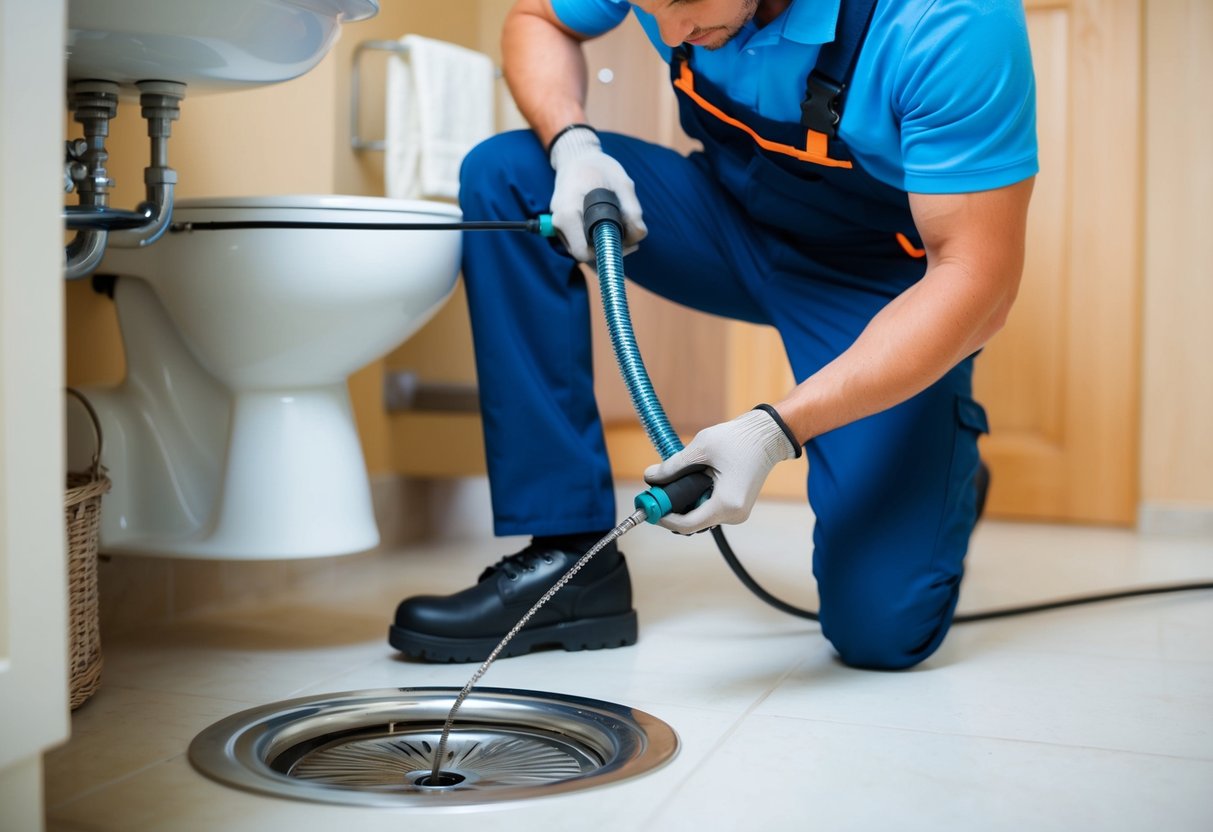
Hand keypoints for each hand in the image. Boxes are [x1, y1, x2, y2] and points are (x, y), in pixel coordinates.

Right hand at [548, 126, 645, 261]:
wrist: (576, 158)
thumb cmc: (597, 167)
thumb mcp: (621, 182)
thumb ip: (632, 210)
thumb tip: (639, 236)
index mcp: (568, 213)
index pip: (583, 253)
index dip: (605, 252)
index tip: (624, 242)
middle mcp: (559, 224)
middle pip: (585, 255)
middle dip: (609, 250)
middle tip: (631, 241)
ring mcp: (560, 227)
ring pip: (584, 251)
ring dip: (604, 247)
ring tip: (625, 234)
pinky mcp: (565, 228)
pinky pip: (582, 244)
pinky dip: (597, 242)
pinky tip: (614, 232)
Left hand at [644, 408, 800, 534]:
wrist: (768, 436)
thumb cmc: (740, 440)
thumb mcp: (701, 448)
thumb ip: (673, 466)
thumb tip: (650, 477)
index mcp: (726, 504)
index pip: (687, 524)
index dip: (665, 518)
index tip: (650, 507)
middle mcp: (734, 515)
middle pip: (693, 522)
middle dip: (673, 509)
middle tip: (657, 492)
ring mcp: (737, 513)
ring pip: (700, 517)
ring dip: (684, 503)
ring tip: (673, 483)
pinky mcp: (736, 506)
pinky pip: (710, 510)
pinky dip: (696, 500)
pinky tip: (689, 483)